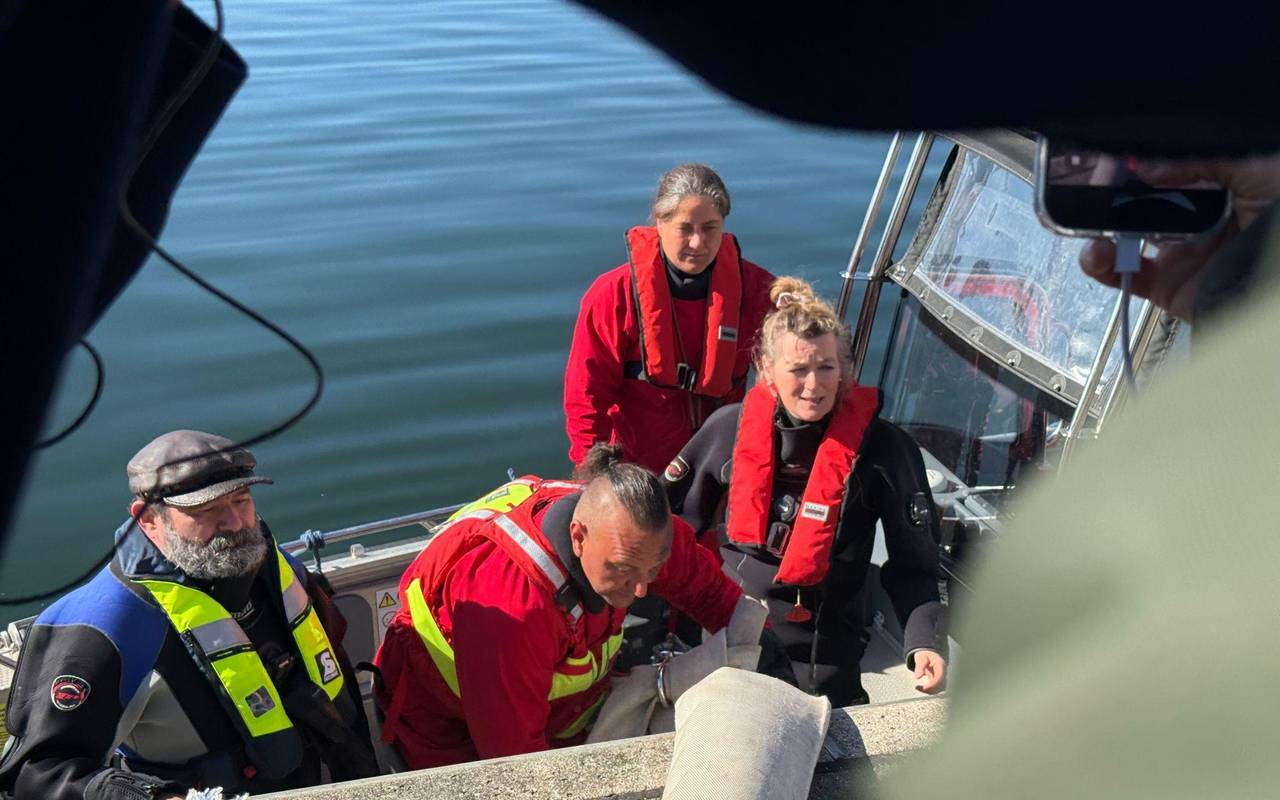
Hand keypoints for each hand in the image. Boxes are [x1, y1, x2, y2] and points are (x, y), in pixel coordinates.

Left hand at [912, 649, 945, 693]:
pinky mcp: (939, 681)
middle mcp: (944, 672)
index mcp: (940, 665)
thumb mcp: (921, 657)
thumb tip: (918, 677)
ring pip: (940, 689)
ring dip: (930, 691)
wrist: (929, 654)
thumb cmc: (926, 655)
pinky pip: (937, 688)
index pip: (940, 678)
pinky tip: (920, 688)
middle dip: (931, 689)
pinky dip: (929, 690)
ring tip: (918, 688)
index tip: (923, 687)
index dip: (932, 685)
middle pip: (942, 685)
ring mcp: (942, 677)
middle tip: (919, 688)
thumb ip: (920, 666)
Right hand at [1079, 154, 1279, 320]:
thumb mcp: (1255, 166)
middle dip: (1107, 194)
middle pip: (1135, 201)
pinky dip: (1100, 266)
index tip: (1113, 160)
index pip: (1163, 170)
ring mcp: (1176, 253)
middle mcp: (1193, 218)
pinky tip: (1099, 254)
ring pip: (1121, 237)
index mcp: (1214, 187)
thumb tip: (1143, 165)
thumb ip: (1201, 158)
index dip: (1133, 164)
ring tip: (1094, 227)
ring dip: (1098, 229)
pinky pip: (1121, 277)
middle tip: (1091, 189)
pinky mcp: (1165, 286)